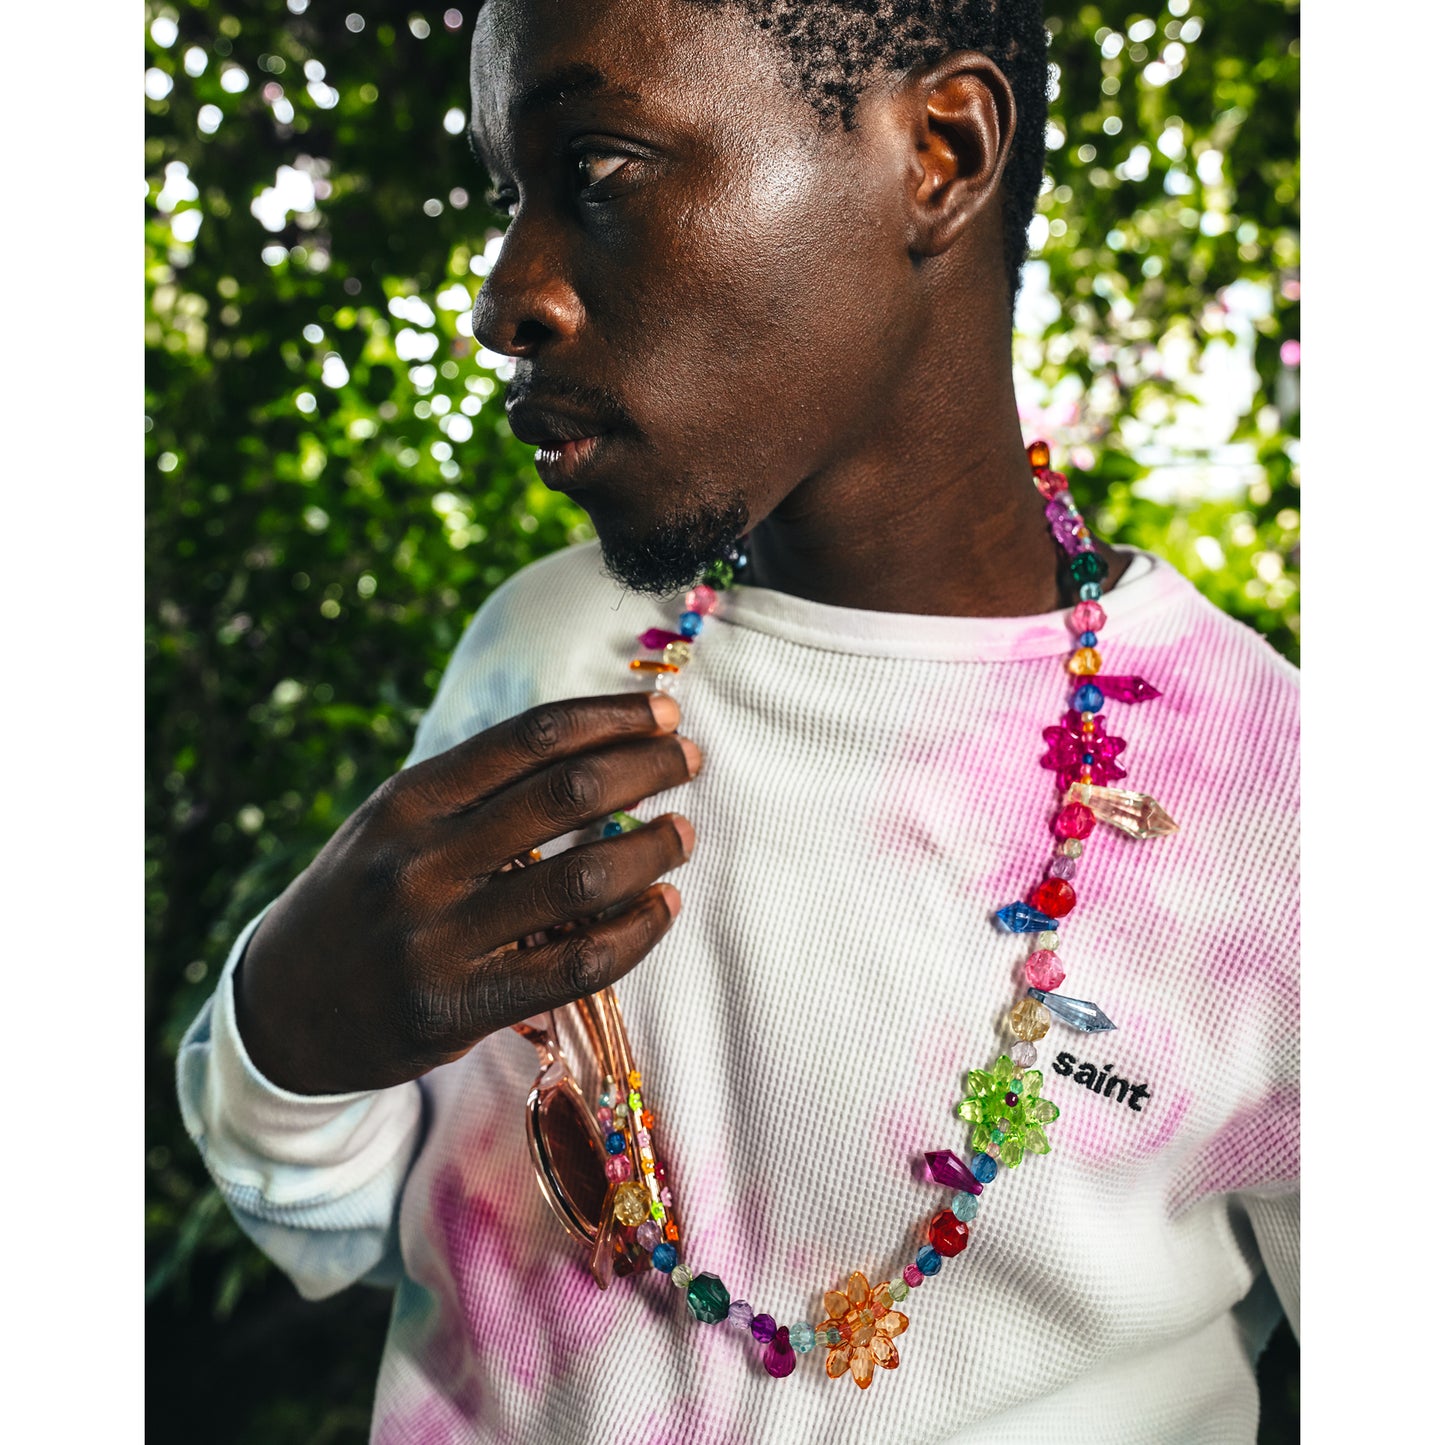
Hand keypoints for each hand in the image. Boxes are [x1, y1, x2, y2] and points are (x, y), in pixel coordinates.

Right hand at [233, 691, 698, 1093]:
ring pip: (582, 876)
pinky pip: (575, 964)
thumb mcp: (393, 825)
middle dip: (646, 767)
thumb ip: (474, 792)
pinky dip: (636, 931)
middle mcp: (421, 858)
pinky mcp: (458, 1006)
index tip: (662, 714)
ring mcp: (438, 935)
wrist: (282, 1008)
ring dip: (653, 849)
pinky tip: (664, 907)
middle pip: (567, 794)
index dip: (609, 719)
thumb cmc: (362, 898)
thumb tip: (594, 749)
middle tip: (689, 760)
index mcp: (409, 798)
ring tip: (682, 835)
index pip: (530, 738)